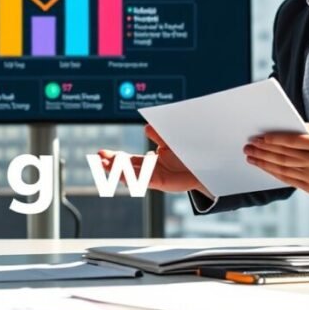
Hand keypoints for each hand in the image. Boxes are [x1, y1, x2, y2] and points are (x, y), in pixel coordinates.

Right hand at [97, 125, 213, 198]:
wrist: (209, 166)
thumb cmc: (190, 154)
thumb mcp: (170, 140)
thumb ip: (158, 134)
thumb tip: (145, 127)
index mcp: (150, 161)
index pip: (127, 160)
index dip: (114, 158)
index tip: (100, 154)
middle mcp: (151, 170)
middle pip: (127, 169)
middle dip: (112, 165)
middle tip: (99, 160)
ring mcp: (157, 177)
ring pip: (134, 176)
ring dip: (120, 171)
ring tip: (108, 167)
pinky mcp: (165, 182)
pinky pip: (148, 180)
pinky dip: (136, 177)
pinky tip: (125, 176)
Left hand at [244, 123, 308, 194]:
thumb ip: (306, 130)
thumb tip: (281, 127)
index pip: (293, 142)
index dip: (275, 140)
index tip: (261, 138)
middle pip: (285, 155)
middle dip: (264, 150)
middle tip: (250, 146)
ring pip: (283, 168)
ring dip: (264, 162)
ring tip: (251, 156)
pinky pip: (287, 179)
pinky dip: (273, 172)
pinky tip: (263, 166)